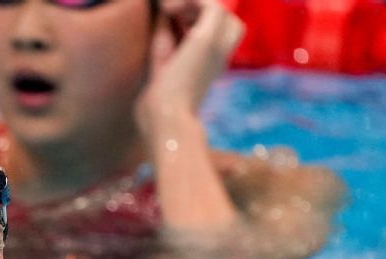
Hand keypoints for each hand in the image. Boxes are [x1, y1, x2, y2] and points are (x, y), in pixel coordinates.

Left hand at [134, 0, 243, 137]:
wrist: (165, 119)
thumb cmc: (159, 101)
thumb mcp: (162, 59)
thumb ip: (166, 34)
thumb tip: (164, 8)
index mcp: (213, 62)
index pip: (218, 28)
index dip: (195, 18)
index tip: (170, 21)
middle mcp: (221, 54)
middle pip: (226, 17)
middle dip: (198, 9)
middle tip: (171, 17)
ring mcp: (219, 47)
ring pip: (221, 9)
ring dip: (194, 4)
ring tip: (170, 12)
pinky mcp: (208, 41)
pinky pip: (211, 5)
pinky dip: (190, 1)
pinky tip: (168, 10)